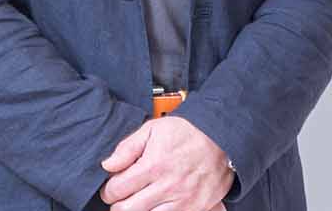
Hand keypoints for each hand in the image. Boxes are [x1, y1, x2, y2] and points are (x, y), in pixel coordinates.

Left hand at [99, 116, 234, 210]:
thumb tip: (107, 165)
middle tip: (125, 195)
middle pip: (125, 209)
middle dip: (120, 203)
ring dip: (139, 210)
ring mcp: (182, 200)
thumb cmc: (188, 132)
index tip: (114, 185)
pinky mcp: (194, 208)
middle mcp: (167, 186)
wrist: (224, 137)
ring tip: (143, 199)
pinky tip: (159, 204)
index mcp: (153, 165)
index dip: (109, 189)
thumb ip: (127, 147)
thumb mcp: (154, 129)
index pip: (115, 190)